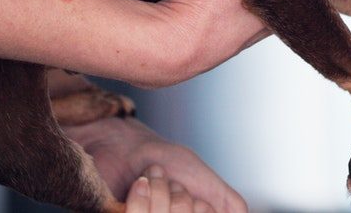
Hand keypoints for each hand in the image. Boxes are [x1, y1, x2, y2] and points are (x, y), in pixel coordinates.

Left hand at [63, 118, 244, 212]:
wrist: (124, 144)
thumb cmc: (163, 160)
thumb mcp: (203, 179)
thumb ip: (227, 202)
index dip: (200, 209)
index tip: (193, 197)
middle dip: (181, 201)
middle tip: (169, 185)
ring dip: (161, 195)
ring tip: (150, 181)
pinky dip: (142, 198)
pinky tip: (138, 185)